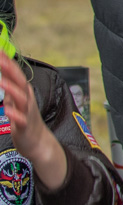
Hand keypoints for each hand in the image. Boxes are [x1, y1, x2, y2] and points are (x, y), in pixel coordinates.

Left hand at [0, 51, 66, 190]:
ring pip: (20, 98)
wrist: (38, 143)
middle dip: (9, 69)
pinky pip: (21, 119)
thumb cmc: (24, 120)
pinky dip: (15, 114)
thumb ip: (9, 88)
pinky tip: (7, 110)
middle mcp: (27, 99)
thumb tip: (3, 75)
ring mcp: (27, 112)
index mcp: (23, 92)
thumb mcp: (15, 101)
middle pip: (19, 81)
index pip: (15, 73)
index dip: (7, 62)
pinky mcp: (25, 126)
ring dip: (10, 89)